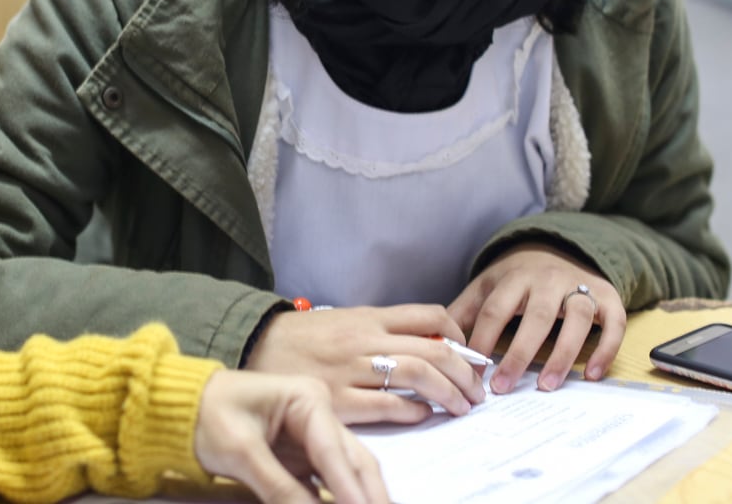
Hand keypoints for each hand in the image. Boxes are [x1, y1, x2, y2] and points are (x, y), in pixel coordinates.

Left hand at [194, 370, 389, 503]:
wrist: (180, 407)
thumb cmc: (206, 415)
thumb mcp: (240, 451)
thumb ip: (278, 488)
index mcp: (307, 399)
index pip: (333, 450)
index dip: (350, 489)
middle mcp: (319, 416)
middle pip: (355, 462)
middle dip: (372, 497)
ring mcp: (313, 438)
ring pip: (348, 476)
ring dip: (360, 500)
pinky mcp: (303, 460)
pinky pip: (328, 487)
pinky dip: (338, 503)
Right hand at [243, 305, 486, 423]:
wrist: (255, 344)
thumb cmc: (302, 336)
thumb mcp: (345, 320)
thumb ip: (382, 331)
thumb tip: (428, 344)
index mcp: (369, 317)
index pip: (430, 316)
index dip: (459, 334)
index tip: (469, 354)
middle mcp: (365, 339)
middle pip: (433, 350)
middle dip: (465, 374)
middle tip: (476, 391)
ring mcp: (352, 369)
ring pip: (418, 376)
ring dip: (449, 394)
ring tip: (460, 407)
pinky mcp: (338, 399)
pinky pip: (387, 405)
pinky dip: (413, 411)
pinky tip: (423, 415)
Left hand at [447, 243, 625, 394]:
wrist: (558, 248)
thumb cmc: (516, 278)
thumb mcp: (487, 287)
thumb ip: (463, 313)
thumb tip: (435, 341)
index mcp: (514, 277)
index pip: (495, 310)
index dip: (482, 341)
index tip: (471, 373)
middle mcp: (549, 280)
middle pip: (537, 316)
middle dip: (519, 354)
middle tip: (504, 387)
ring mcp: (581, 286)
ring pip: (577, 318)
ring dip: (563, 354)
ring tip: (547, 386)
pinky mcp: (608, 297)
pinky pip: (613, 322)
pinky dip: (606, 347)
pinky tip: (591, 374)